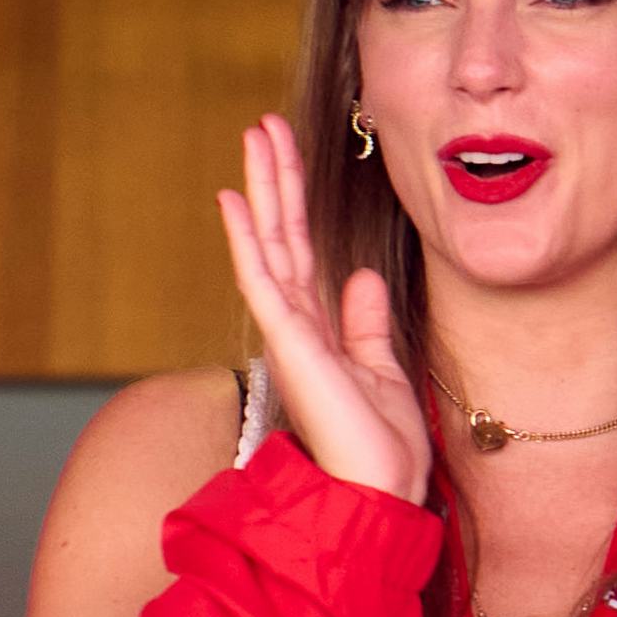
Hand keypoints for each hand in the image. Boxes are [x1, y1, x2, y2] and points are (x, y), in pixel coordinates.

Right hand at [219, 113, 430, 502]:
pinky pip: (263, 280)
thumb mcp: (383, 368)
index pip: (302, 251)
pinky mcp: (289, 344)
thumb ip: (365, 322)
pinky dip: (246, 238)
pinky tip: (234, 199)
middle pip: (282, 236)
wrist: (379, 491)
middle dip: (275, 179)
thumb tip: (360, 275)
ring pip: (270, 244)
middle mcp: (298, 325)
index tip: (287, 155)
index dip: (294, 202)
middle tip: (264, 125)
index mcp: (319, 330)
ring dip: (262, 189)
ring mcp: (289, 333)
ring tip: (255, 137)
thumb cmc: (380, 446)